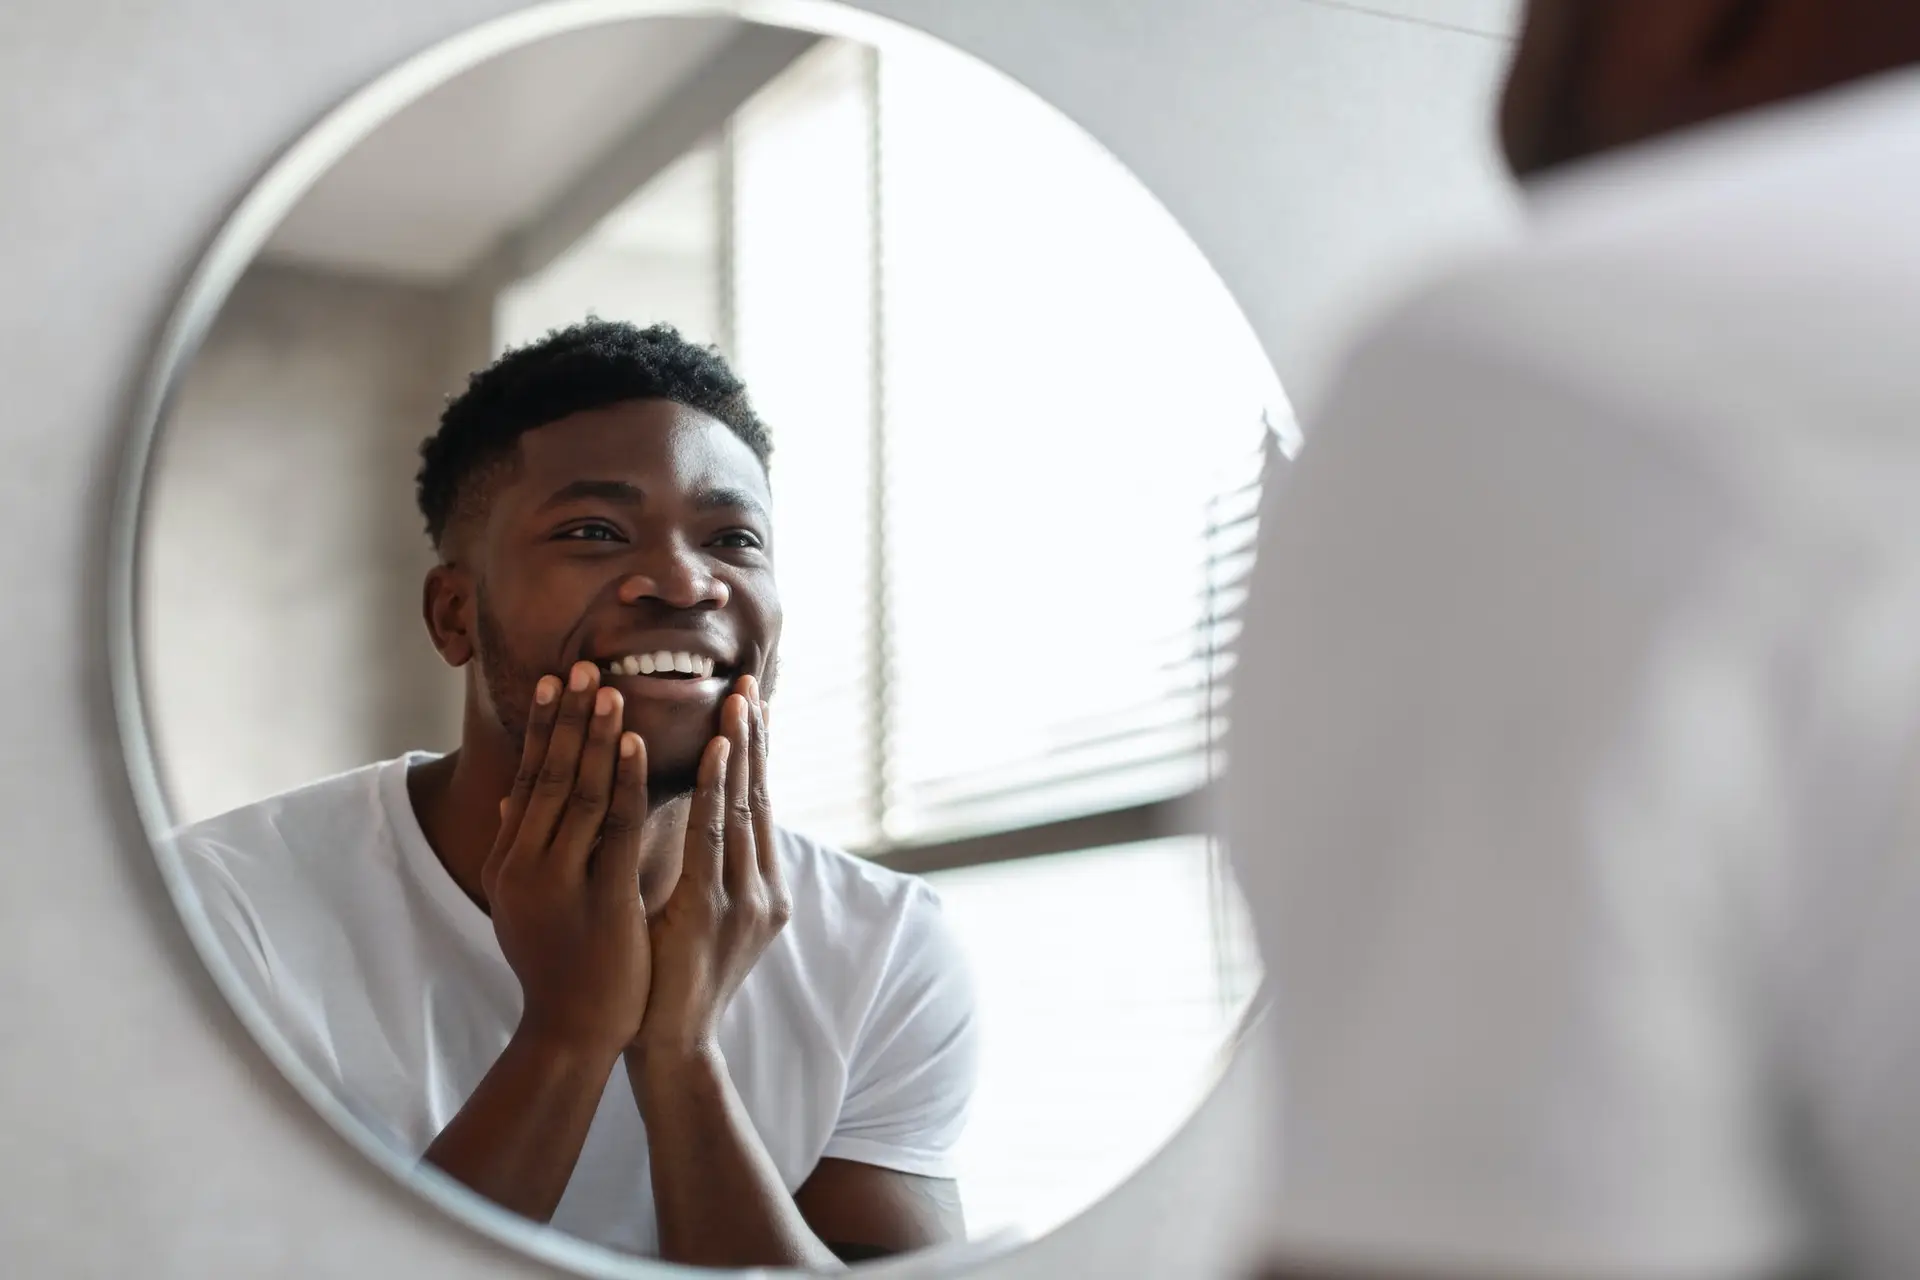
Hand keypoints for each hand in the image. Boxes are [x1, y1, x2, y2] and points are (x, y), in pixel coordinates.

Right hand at [485, 661, 651, 1059]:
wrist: (572, 1032)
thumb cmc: (559, 963)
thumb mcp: (529, 899)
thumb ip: (524, 845)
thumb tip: (512, 794)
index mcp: (508, 861)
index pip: (528, 779)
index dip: (543, 729)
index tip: (558, 682)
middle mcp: (523, 865)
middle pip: (549, 775)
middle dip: (568, 718)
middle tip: (583, 666)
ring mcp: (557, 882)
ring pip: (580, 792)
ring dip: (596, 736)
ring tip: (611, 689)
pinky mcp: (598, 898)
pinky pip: (615, 827)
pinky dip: (623, 780)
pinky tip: (635, 744)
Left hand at [630, 675, 788, 1071]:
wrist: (669, 1047)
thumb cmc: (669, 981)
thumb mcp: (691, 916)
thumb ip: (694, 869)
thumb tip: (679, 819)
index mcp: (761, 889)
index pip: (758, 807)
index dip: (755, 755)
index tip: (751, 705)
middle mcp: (763, 889)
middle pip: (760, 797)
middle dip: (755, 738)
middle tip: (749, 682)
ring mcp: (743, 900)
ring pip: (742, 808)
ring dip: (739, 749)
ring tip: (736, 700)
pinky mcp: (713, 910)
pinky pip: (713, 835)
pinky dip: (714, 788)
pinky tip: (714, 752)